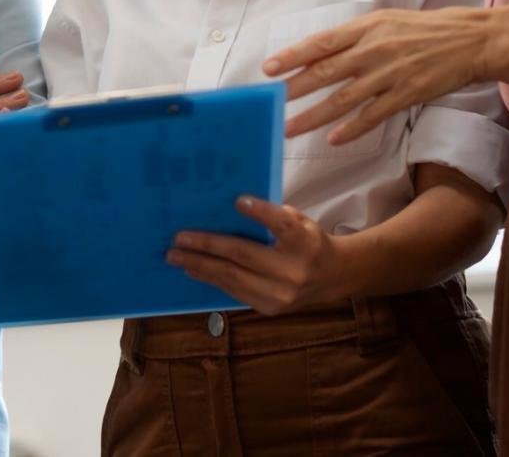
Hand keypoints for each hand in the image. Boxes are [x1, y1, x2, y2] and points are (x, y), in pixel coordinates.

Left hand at [167, 197, 342, 314]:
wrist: (332, 277)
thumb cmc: (308, 241)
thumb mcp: (298, 220)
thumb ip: (271, 215)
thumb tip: (229, 206)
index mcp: (305, 241)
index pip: (280, 224)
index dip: (259, 212)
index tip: (237, 200)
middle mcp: (293, 270)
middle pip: (243, 254)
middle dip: (206, 246)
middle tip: (178, 239)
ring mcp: (281, 294)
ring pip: (232, 277)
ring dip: (200, 265)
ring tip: (176, 256)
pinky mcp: (269, 308)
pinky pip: (234, 291)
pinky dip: (211, 279)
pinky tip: (194, 269)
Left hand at [261, 6, 505, 145]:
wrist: (470, 40)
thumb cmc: (423, 30)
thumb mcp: (385, 22)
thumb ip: (354, 37)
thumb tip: (318, 52)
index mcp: (366, 27)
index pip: (321, 43)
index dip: (292, 56)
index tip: (268, 69)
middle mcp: (374, 49)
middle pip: (325, 72)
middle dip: (294, 91)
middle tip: (269, 104)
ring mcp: (390, 73)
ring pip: (344, 99)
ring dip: (314, 116)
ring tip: (290, 128)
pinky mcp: (407, 94)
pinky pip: (374, 115)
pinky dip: (352, 128)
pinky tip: (334, 140)